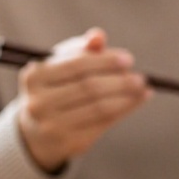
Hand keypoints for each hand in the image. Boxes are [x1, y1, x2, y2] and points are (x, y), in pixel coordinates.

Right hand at [16, 28, 151, 172]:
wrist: (37, 135)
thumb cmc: (53, 91)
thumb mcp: (59, 68)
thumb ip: (79, 50)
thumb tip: (98, 35)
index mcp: (34, 77)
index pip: (76, 65)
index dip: (105, 62)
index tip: (128, 59)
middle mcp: (39, 103)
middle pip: (89, 88)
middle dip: (119, 81)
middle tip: (140, 77)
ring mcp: (53, 126)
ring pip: (100, 108)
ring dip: (127, 97)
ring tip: (143, 88)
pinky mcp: (70, 143)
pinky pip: (104, 124)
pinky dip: (125, 110)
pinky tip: (138, 100)